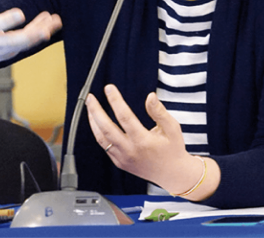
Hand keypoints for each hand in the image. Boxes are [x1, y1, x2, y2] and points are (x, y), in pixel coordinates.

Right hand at [0, 0, 61, 75]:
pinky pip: (27, 44)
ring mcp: (2, 51)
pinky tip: (50, 23)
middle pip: (13, 41)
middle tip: (45, 29)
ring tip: (56, 19)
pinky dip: (39, 34)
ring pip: (24, 44)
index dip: (8, 20)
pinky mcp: (11, 54)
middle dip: (31, 35)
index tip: (21, 13)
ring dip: (41, 32)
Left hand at [86, 84, 219, 199]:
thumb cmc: (173, 149)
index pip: (124, 117)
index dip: (115, 100)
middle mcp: (130, 151)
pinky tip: (97, 122)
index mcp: (143, 141)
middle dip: (96, 111)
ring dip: (93, 121)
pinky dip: (98, 133)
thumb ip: (159, 112)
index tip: (109, 88)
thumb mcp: (172, 128)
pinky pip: (105, 146)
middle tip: (90, 97)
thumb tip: (150, 96)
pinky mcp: (119, 163)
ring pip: (101, 138)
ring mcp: (123, 158)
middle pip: (106, 128)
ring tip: (90, 107)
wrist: (172, 174)